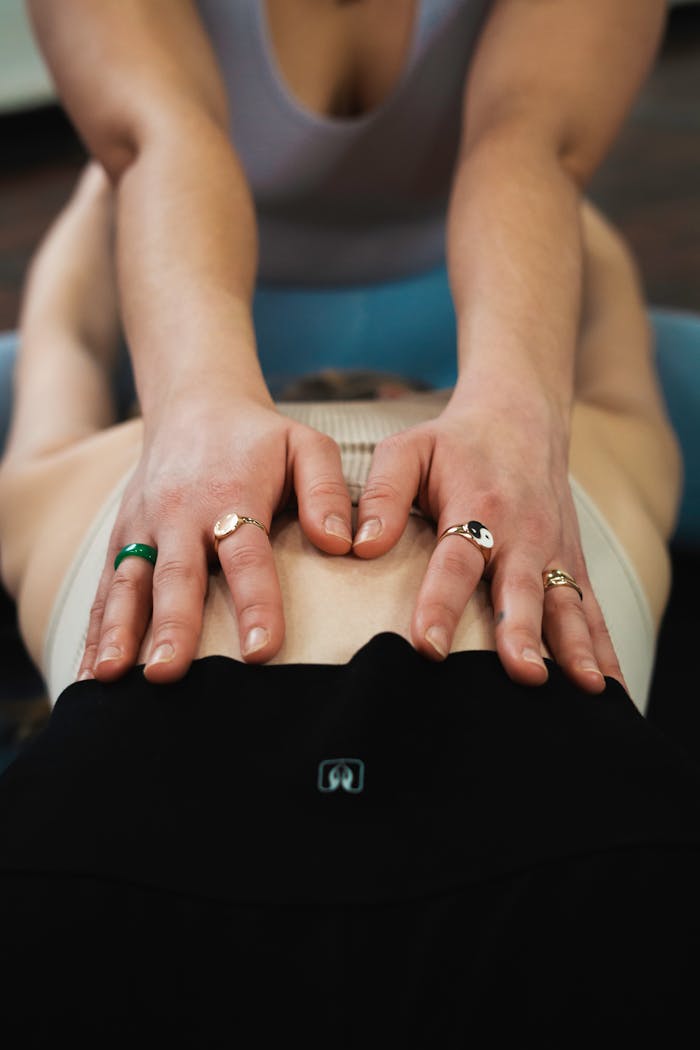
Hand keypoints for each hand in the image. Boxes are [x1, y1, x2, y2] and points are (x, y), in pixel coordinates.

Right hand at [78, 394, 352, 682]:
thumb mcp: (306, 445)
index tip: (260, 651)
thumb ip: (326, 491)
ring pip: (128, 584)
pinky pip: (105, 589)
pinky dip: (94, 631)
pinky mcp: (121, 539)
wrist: (194, 404)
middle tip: (167, 673)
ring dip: (118, 632)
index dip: (255, 603)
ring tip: (108, 679)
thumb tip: (341, 544)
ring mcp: (143, 528)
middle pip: (177, 575)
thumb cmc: (260, 438)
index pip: (246, 556)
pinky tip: (90, 674)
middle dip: (171, 626)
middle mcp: (181, 514)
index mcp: (232, 495)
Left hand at [352, 394, 623, 693]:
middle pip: (521, 590)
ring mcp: (554, 552)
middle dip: (521, 633)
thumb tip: (360, 545)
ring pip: (567, 606)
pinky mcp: (573, 565)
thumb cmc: (454, 444)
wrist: (522, 418)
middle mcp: (523, 534)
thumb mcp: (408, 450)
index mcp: (477, 507)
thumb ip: (383, 494)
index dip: (441, 604)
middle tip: (523, 674)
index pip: (456, 562)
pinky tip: (610, 690)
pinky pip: (592, 612)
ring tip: (587, 692)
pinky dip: (603, 650)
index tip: (429, 646)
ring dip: (576, 649)